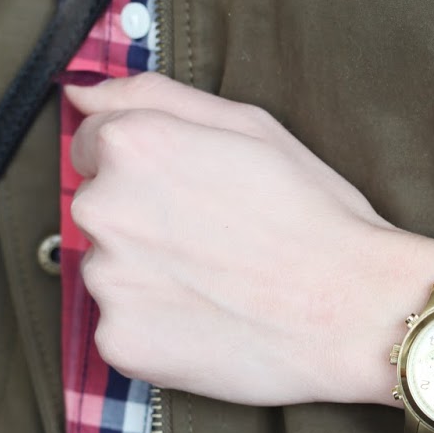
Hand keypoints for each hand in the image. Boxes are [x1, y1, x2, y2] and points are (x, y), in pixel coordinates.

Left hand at [64, 73, 433, 405]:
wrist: (353, 311)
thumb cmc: (312, 214)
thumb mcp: (247, 125)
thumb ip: (153, 96)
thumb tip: (80, 91)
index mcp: (131, 146)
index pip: (93, 145)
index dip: (149, 167)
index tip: (192, 191)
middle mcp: (103, 209)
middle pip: (99, 209)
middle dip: (145, 220)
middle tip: (216, 241)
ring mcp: (107, 281)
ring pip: (111, 270)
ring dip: (149, 275)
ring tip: (219, 283)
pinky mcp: (120, 341)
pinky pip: (123, 326)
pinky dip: (157, 326)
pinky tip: (210, 320)